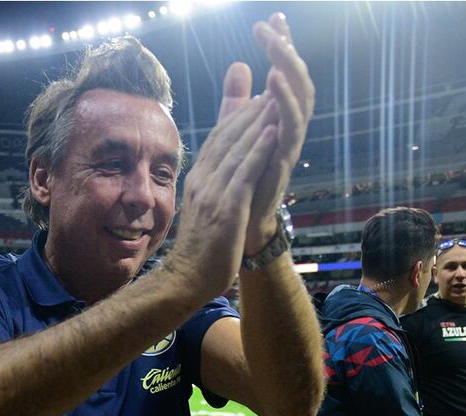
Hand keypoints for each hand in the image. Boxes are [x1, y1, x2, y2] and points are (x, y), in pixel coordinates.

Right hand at [166, 95, 278, 298]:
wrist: (188, 279)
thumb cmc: (201, 249)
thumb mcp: (206, 210)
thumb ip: (215, 186)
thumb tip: (222, 174)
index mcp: (198, 180)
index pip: (218, 140)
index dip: (238, 116)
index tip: (257, 97)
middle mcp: (203, 180)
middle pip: (228, 137)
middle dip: (251, 110)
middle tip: (273, 87)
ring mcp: (214, 194)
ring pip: (238, 149)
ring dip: (259, 121)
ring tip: (277, 97)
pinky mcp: (227, 209)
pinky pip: (245, 173)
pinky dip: (259, 150)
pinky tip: (273, 131)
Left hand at [216, 13, 315, 253]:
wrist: (241, 223)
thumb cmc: (244, 176)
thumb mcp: (237, 130)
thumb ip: (238, 99)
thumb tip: (239, 63)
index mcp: (279, 116)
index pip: (284, 72)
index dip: (282, 45)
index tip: (274, 17)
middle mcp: (289, 127)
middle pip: (296, 80)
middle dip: (285, 52)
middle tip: (271, 27)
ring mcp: (289, 145)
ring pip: (298, 103)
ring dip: (288, 76)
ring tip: (277, 52)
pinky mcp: (282, 164)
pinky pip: (288, 133)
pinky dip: (284, 110)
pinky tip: (273, 90)